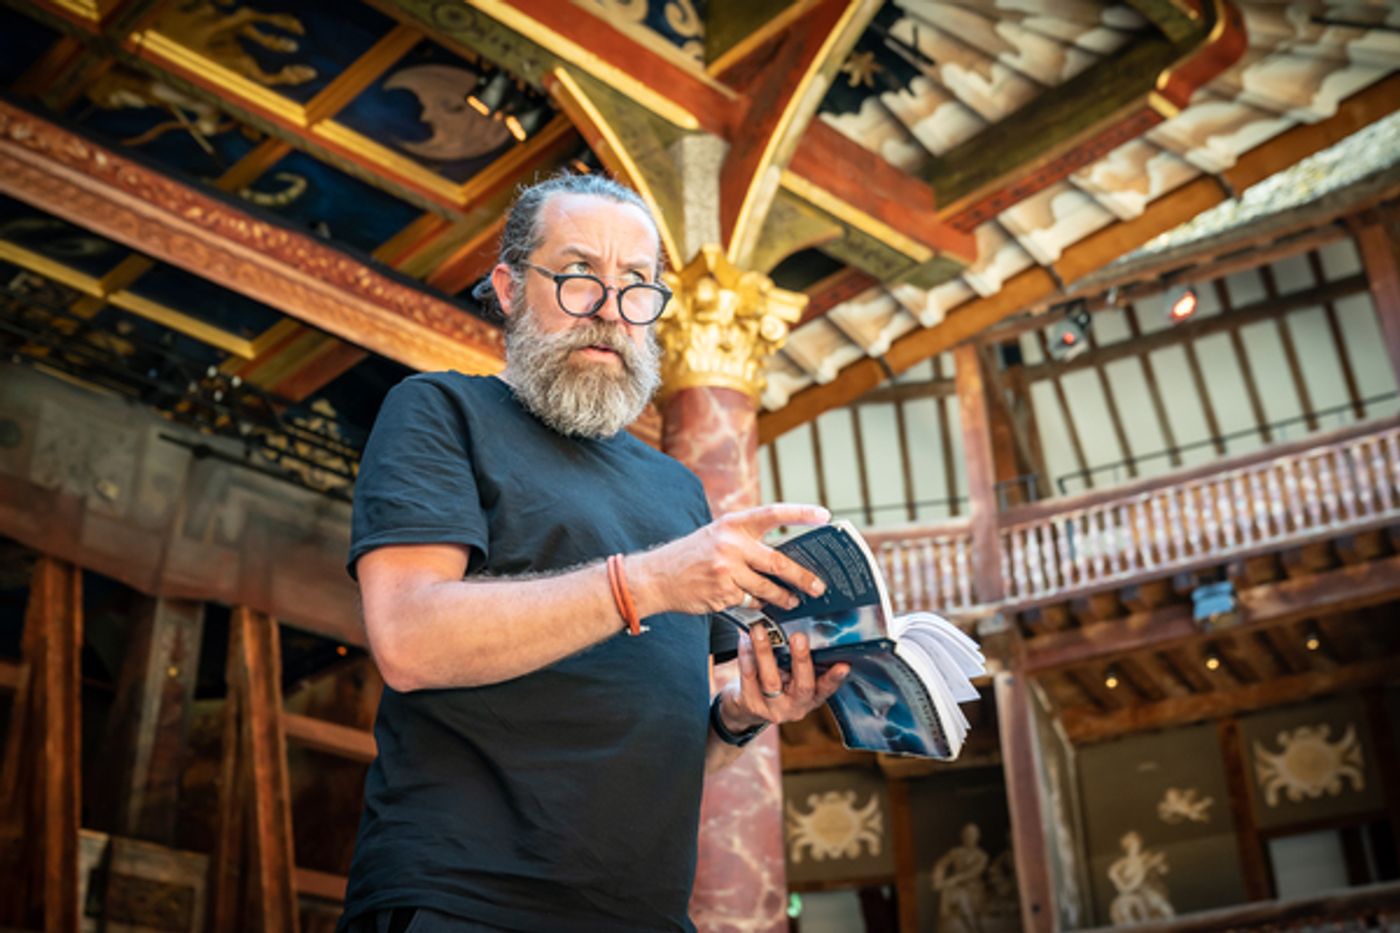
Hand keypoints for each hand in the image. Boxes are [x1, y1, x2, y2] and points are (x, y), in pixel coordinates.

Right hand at [628, 503, 829, 617]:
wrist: (657, 577)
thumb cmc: (692, 554)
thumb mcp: (718, 535)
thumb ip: (747, 540)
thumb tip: (786, 554)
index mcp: (734, 523)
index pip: (774, 513)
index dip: (801, 513)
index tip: (825, 516)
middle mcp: (731, 544)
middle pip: (779, 562)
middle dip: (803, 577)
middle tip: (818, 586)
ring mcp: (726, 570)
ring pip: (767, 588)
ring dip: (784, 598)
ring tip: (794, 601)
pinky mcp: (722, 593)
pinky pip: (750, 601)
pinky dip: (757, 603)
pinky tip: (758, 604)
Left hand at [717, 629, 848, 731]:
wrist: (747, 708)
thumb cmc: (777, 682)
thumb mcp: (794, 676)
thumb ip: (801, 660)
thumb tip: (803, 623)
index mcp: (812, 697)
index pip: (827, 687)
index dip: (835, 677)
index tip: (844, 665)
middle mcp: (797, 706)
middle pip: (802, 685)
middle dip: (801, 659)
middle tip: (799, 637)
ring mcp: (774, 709)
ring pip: (771, 680)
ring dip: (765, 652)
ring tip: (760, 630)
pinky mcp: (753, 705)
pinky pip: (749, 678)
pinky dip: (746, 656)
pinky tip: (744, 640)